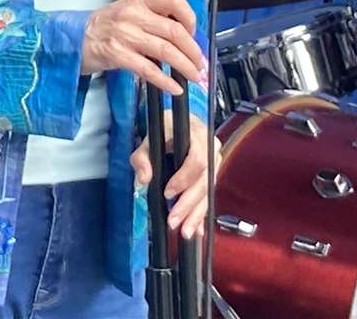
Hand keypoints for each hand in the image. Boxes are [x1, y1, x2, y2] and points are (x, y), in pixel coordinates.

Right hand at [81, 0, 205, 95]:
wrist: (75, 38)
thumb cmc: (105, 25)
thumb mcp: (129, 10)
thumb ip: (154, 17)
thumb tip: (184, 37)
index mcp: (140, 0)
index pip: (173, 0)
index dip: (189, 17)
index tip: (195, 33)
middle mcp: (134, 14)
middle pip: (174, 30)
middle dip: (193, 50)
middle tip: (201, 63)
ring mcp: (125, 34)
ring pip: (166, 50)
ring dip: (185, 66)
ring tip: (194, 76)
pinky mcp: (118, 55)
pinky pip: (149, 70)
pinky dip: (165, 81)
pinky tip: (175, 88)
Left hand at [131, 112, 219, 239]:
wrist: (180, 124)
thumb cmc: (165, 130)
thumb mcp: (149, 138)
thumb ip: (142, 158)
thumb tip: (144, 179)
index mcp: (196, 133)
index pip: (197, 158)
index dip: (184, 178)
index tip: (167, 193)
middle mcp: (211, 147)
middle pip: (204, 179)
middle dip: (189, 204)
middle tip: (174, 221)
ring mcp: (215, 161)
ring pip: (208, 191)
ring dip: (197, 214)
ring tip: (185, 232)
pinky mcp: (213, 174)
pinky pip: (209, 195)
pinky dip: (202, 213)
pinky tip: (197, 229)